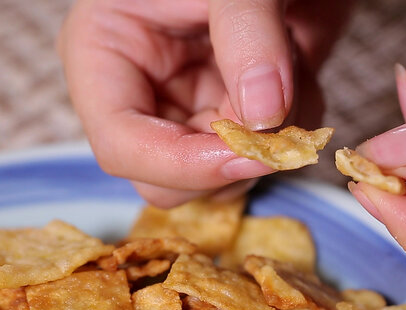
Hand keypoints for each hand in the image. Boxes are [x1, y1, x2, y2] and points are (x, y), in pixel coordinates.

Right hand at [57, 0, 350, 207]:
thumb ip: (246, 38)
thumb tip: (262, 117)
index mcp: (107, 56)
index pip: (121, 144)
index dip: (181, 164)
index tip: (246, 157)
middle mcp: (145, 93)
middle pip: (170, 176)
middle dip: (230, 156)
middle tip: (278, 112)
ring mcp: (192, 107)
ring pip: (224, 175)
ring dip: (272, 138)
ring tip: (291, 65)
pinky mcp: (235, 113)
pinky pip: (264, 154)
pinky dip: (296, 124)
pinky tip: (298, 70)